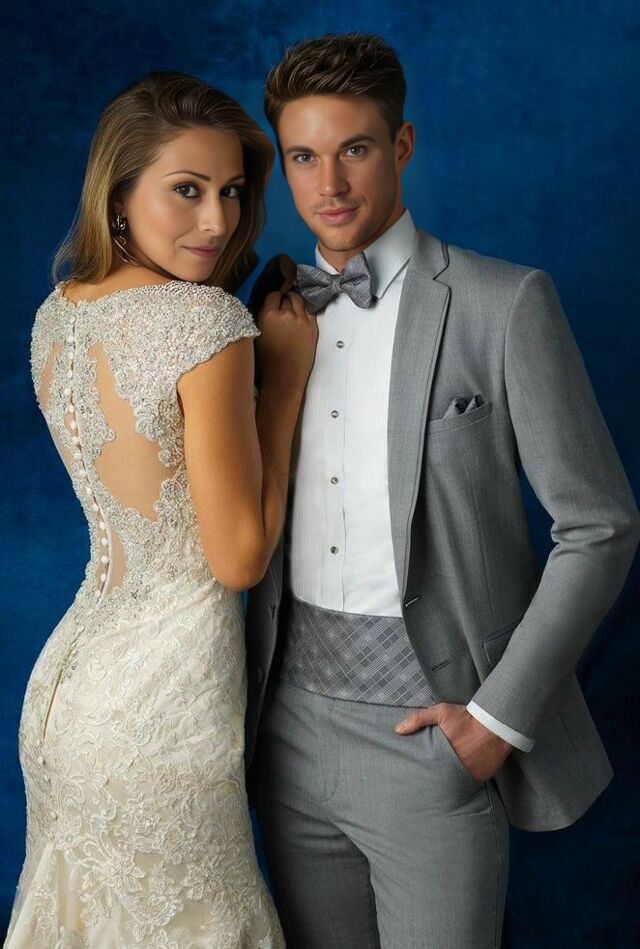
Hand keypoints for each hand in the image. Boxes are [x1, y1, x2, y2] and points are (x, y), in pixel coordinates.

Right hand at [256, 290, 317, 393]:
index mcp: (268, 316)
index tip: (276, 301)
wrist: (284, 377)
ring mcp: (300, 320)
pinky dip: (305, 309)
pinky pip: (310, 310)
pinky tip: (302, 314)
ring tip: (294, 306)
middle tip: (285, 305)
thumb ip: (263, 318)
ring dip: (296, 301)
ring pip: (299, 300)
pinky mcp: (312, 327)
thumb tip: (268, 307)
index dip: (275, 298)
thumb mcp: (257, 335)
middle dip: (285, 299)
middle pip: (287, 296)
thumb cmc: (269, 361)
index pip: (273, 295)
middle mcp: (285, 316)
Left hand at [394, 702, 512, 781]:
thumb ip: (418, 719)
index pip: (424, 768)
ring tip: (434, 787)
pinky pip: (465, 785)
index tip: (409, 774)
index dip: (417, 772)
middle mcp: (452, 767)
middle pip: (435, 779)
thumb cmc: (466, 718)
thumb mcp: (441, 712)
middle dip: (428, 781)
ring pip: (449, 785)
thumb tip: (397, 730)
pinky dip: (459, 785)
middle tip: (419, 786)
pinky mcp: (478, 779)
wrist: (496, 725)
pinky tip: (453, 784)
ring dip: (443, 784)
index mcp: (440, 753)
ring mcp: (466, 775)